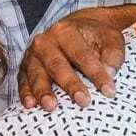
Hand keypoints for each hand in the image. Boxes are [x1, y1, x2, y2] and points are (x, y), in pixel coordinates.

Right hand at [18, 5, 135, 112]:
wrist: (76, 29)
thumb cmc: (94, 37)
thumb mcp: (110, 37)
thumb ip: (112, 53)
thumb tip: (110, 72)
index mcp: (65, 31)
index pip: (81, 54)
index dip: (96, 73)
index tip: (109, 91)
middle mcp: (45, 42)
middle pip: (57, 65)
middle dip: (70, 84)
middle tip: (83, 101)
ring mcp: (32, 56)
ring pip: (36, 74)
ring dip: (43, 91)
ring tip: (51, 106)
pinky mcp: (25, 69)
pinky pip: (23, 81)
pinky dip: (25, 93)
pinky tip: (30, 105)